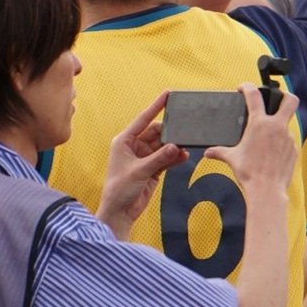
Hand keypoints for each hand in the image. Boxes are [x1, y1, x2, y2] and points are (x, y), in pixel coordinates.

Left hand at [97, 90, 188, 239]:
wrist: (120, 212)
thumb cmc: (120, 190)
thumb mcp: (139, 172)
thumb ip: (159, 158)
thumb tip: (175, 147)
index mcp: (124, 141)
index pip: (143, 119)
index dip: (155, 106)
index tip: (168, 94)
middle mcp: (134, 146)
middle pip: (156, 132)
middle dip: (170, 132)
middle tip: (184, 131)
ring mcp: (144, 157)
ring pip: (163, 146)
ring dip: (174, 147)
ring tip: (186, 145)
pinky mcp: (152, 168)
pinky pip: (166, 158)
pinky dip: (175, 158)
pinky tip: (184, 157)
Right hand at [204, 83, 298, 193]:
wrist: (267, 190)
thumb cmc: (249, 173)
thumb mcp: (231, 158)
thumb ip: (219, 151)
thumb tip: (208, 152)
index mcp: (259, 123)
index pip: (254, 95)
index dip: (248, 87)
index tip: (243, 88)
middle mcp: (276, 126)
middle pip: (290, 100)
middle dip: (285, 96)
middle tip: (276, 99)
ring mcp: (288, 137)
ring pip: (287, 123)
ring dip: (279, 126)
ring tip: (267, 138)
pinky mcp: (294, 149)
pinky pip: (288, 141)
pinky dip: (281, 143)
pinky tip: (272, 153)